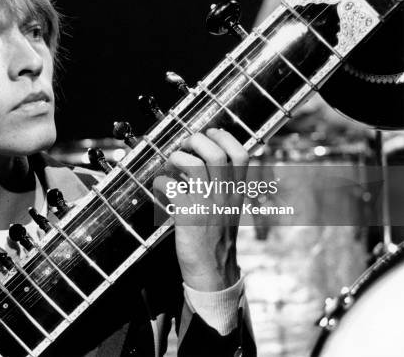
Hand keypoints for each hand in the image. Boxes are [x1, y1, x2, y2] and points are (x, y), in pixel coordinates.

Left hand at [154, 128, 248, 291]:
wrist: (213, 271)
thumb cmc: (216, 237)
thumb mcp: (230, 207)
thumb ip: (223, 185)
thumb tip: (203, 158)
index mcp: (236, 191)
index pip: (242, 154)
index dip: (225, 137)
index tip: (211, 133)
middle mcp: (224, 195)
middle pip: (214, 153)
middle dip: (195, 141)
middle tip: (185, 146)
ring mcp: (206, 205)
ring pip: (192, 165)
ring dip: (177, 158)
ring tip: (171, 165)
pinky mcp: (187, 216)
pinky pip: (171, 187)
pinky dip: (161, 182)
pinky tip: (162, 188)